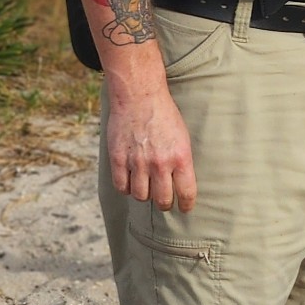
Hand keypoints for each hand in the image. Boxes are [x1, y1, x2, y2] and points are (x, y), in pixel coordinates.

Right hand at [106, 86, 196, 212]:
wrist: (139, 96)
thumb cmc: (164, 115)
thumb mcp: (182, 137)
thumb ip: (181, 161)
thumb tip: (181, 185)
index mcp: (180, 157)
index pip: (186, 193)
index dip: (186, 205)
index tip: (185, 208)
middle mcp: (160, 163)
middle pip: (162, 201)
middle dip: (164, 203)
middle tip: (164, 200)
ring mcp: (137, 162)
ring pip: (140, 196)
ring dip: (144, 194)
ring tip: (146, 186)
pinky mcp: (118, 160)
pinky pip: (122, 187)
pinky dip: (126, 188)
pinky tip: (130, 181)